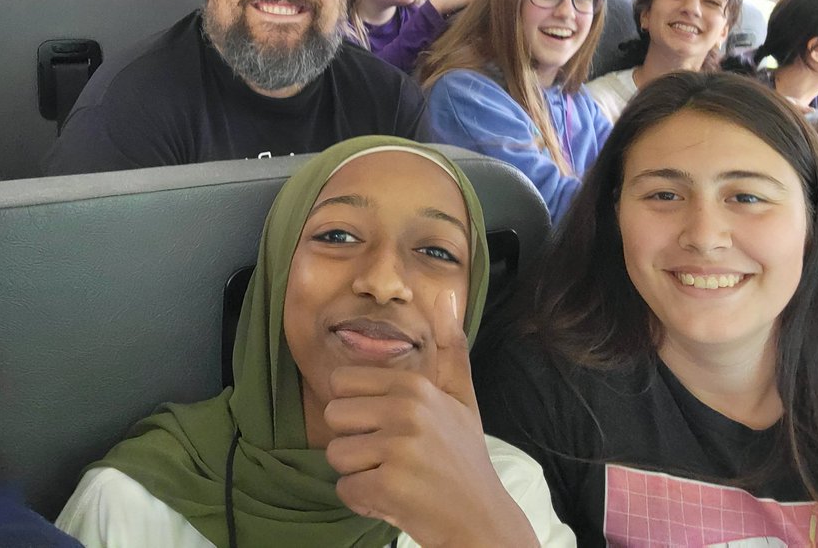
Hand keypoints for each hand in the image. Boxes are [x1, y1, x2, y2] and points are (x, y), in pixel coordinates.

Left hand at [324, 291, 539, 547]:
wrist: (484, 522)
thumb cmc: (464, 460)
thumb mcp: (463, 399)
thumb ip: (451, 348)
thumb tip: (446, 295)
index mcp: (415, 386)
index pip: (343, 383)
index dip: (359, 411)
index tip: (387, 429)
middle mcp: (406, 411)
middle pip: (334, 417)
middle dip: (353, 443)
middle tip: (389, 457)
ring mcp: (399, 448)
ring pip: (336, 456)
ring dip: (358, 475)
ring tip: (394, 478)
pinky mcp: (391, 485)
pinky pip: (346, 490)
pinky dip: (364, 502)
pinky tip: (394, 500)